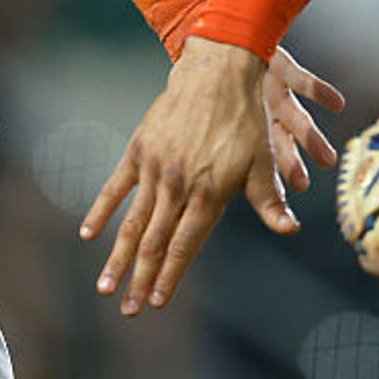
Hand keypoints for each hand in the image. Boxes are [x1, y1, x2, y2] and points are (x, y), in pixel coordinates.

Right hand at [80, 38, 343, 315]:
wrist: (217, 68)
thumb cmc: (245, 116)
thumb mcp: (262, 159)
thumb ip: (269, 200)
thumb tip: (289, 230)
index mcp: (209, 192)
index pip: (185, 245)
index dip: (171, 276)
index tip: (157, 302)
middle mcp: (178, 184)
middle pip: (155, 242)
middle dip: (141, 279)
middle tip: (129, 310)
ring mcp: (155, 167)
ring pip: (133, 221)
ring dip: (119, 256)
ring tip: (105, 286)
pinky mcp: (140, 148)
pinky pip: (117, 186)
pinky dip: (101, 210)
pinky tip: (89, 234)